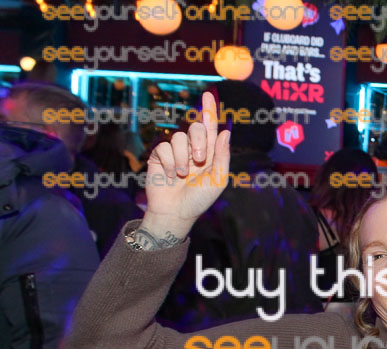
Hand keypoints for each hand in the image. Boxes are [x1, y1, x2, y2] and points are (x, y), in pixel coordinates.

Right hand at [141, 91, 230, 245]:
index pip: (210, 127)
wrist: (176, 212)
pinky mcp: (159, 156)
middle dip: (198, 142)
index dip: (209, 110)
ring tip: (182, 175)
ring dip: (182, 158)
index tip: (209, 94)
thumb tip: (225, 132)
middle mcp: (192, 149)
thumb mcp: (217, 179)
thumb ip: (222, 156)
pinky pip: (163, 147)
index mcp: (209, 153)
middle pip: (196, 128)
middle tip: (198, 160)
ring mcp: (175, 152)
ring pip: (178, 137)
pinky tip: (170, 175)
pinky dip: (169, 162)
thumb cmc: (199, 199)